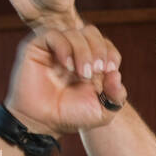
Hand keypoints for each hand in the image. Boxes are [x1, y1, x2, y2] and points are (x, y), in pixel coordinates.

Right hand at [4, 26, 124, 137]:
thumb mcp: (103, 111)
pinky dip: (64, 48)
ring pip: (74, 32)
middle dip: (99, 50)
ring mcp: (56, 48)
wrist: (44, 123)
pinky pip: (53, 34)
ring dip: (83, 52)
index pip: (105, 44)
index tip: (110, 70)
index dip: (110, 53)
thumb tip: (116, 74)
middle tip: (97, 70)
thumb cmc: (72, 116)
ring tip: (82, 74)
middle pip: (91, 32)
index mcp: (91, 62)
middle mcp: (74, 52)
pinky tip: (67, 66)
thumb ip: (116, 95)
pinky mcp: (38, 47)